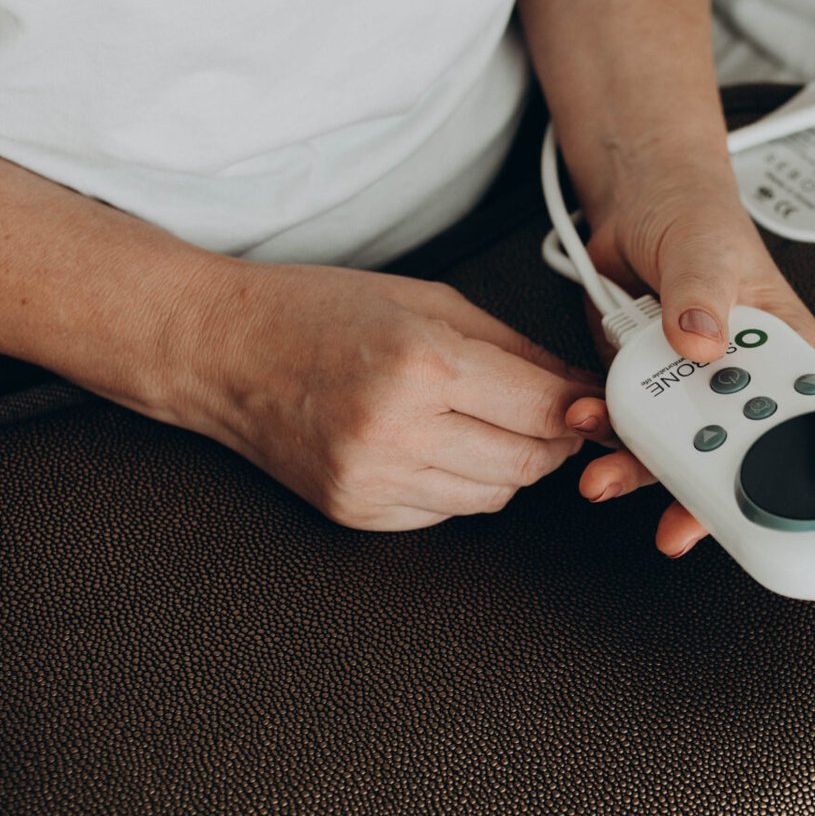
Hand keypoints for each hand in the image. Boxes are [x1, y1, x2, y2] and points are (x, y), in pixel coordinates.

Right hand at [182, 260, 599, 530]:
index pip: (544, 410)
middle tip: (542, 413)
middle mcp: (398, 430)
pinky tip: (431, 446)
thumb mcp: (428, 302)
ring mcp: (374, 480)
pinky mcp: (357, 512)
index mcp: (422, 364)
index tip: (591, 404)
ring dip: (506, 465)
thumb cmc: (316, 313)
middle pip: (528, 463)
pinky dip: (457, 485)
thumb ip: (515, 351)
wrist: (223, 350)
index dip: (580, 410)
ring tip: (476, 422)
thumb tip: (579, 390)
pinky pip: (446, 513)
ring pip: (494, 497)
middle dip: (550, 441)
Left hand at [563, 157, 814, 555]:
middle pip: (733, 454)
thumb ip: (703, 293)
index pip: (798, 424)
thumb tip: (700, 336)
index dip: (785, 472)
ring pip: (673, 451)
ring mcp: (688, 387)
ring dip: (638, 468)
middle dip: (702, 491)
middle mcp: (740, 379)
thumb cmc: (692, 213)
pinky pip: (627, 425)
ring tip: (607, 474)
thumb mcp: (706, 245)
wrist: (636, 204)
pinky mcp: (644, 386)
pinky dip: (604, 430)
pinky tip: (586, 419)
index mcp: (784, 350)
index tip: (759, 503)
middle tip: (676, 517)